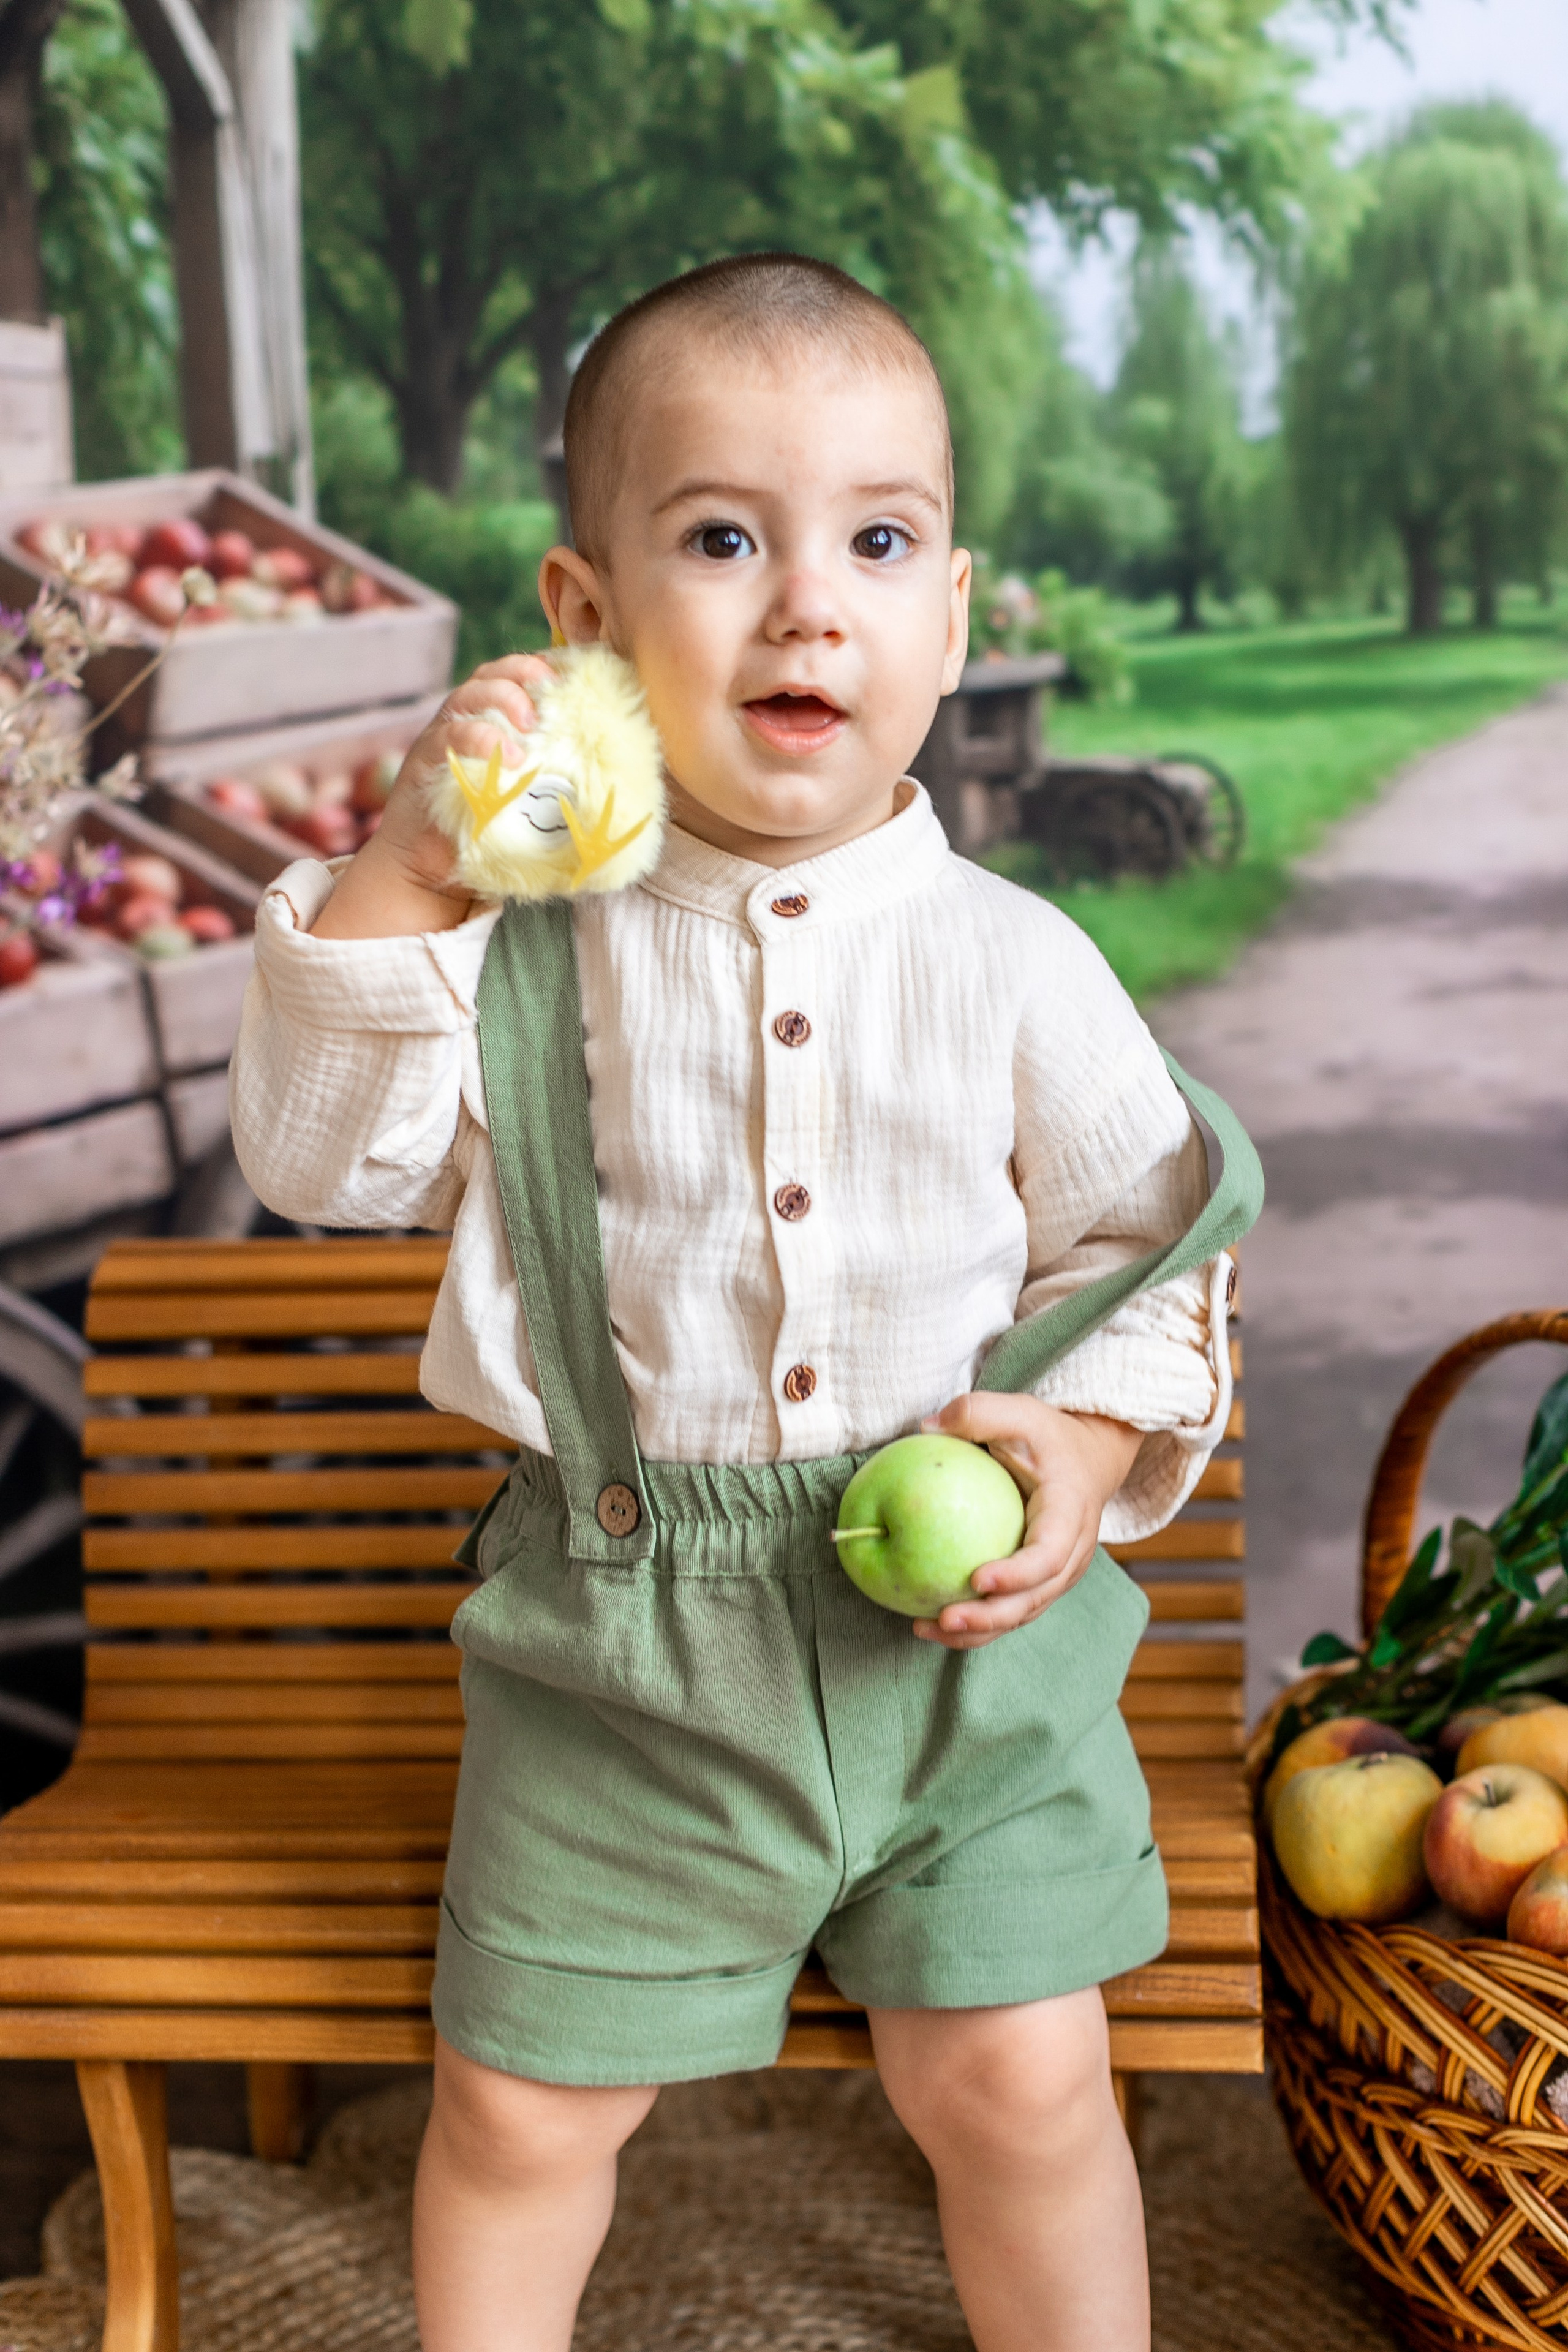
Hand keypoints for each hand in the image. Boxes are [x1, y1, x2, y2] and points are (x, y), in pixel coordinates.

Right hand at [312, 654, 553, 939]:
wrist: (424, 872)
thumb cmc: (483, 840)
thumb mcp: (527, 811)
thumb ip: (558, 798)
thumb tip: (618, 813)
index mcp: (489, 723)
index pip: (513, 677)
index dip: (540, 666)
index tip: (572, 674)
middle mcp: (463, 721)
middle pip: (490, 673)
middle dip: (523, 672)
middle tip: (550, 691)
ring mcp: (440, 738)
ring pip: (468, 693)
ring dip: (503, 698)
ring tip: (530, 724)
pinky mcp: (424, 762)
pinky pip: (449, 735)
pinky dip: (480, 738)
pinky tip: (509, 758)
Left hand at [911, 1395, 1142, 1649]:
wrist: (1087, 1458)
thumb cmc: (1047, 1436)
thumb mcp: (1018, 1412)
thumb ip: (977, 1413)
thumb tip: (925, 1429)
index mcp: (1069, 1513)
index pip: (1048, 1554)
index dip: (1017, 1574)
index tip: (977, 1579)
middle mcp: (1071, 1552)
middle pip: (1035, 1598)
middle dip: (991, 1617)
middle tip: (944, 1618)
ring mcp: (1059, 1574)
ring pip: (1022, 1613)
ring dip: (979, 1630)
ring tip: (927, 1629)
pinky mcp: (1042, 1583)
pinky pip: (1012, 1611)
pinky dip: (979, 1625)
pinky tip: (934, 1623)